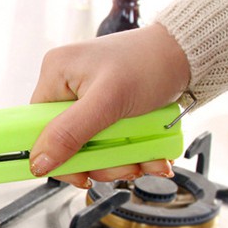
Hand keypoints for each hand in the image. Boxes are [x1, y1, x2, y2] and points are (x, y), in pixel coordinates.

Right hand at [29, 23, 190, 187]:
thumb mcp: (107, 101)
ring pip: (91, 147)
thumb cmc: (150, 62)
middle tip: (121, 166)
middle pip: (67, 142)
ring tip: (143, 159)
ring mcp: (89, 99)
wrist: (188, 55)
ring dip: (118, 161)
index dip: (55, 155)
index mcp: (55, 74)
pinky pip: (109, 141)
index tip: (78, 173)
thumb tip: (38, 162)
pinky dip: (129, 152)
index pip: (38, 127)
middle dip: (98, 161)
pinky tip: (148, 153)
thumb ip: (69, 133)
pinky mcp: (108, 109)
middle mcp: (68, 86)